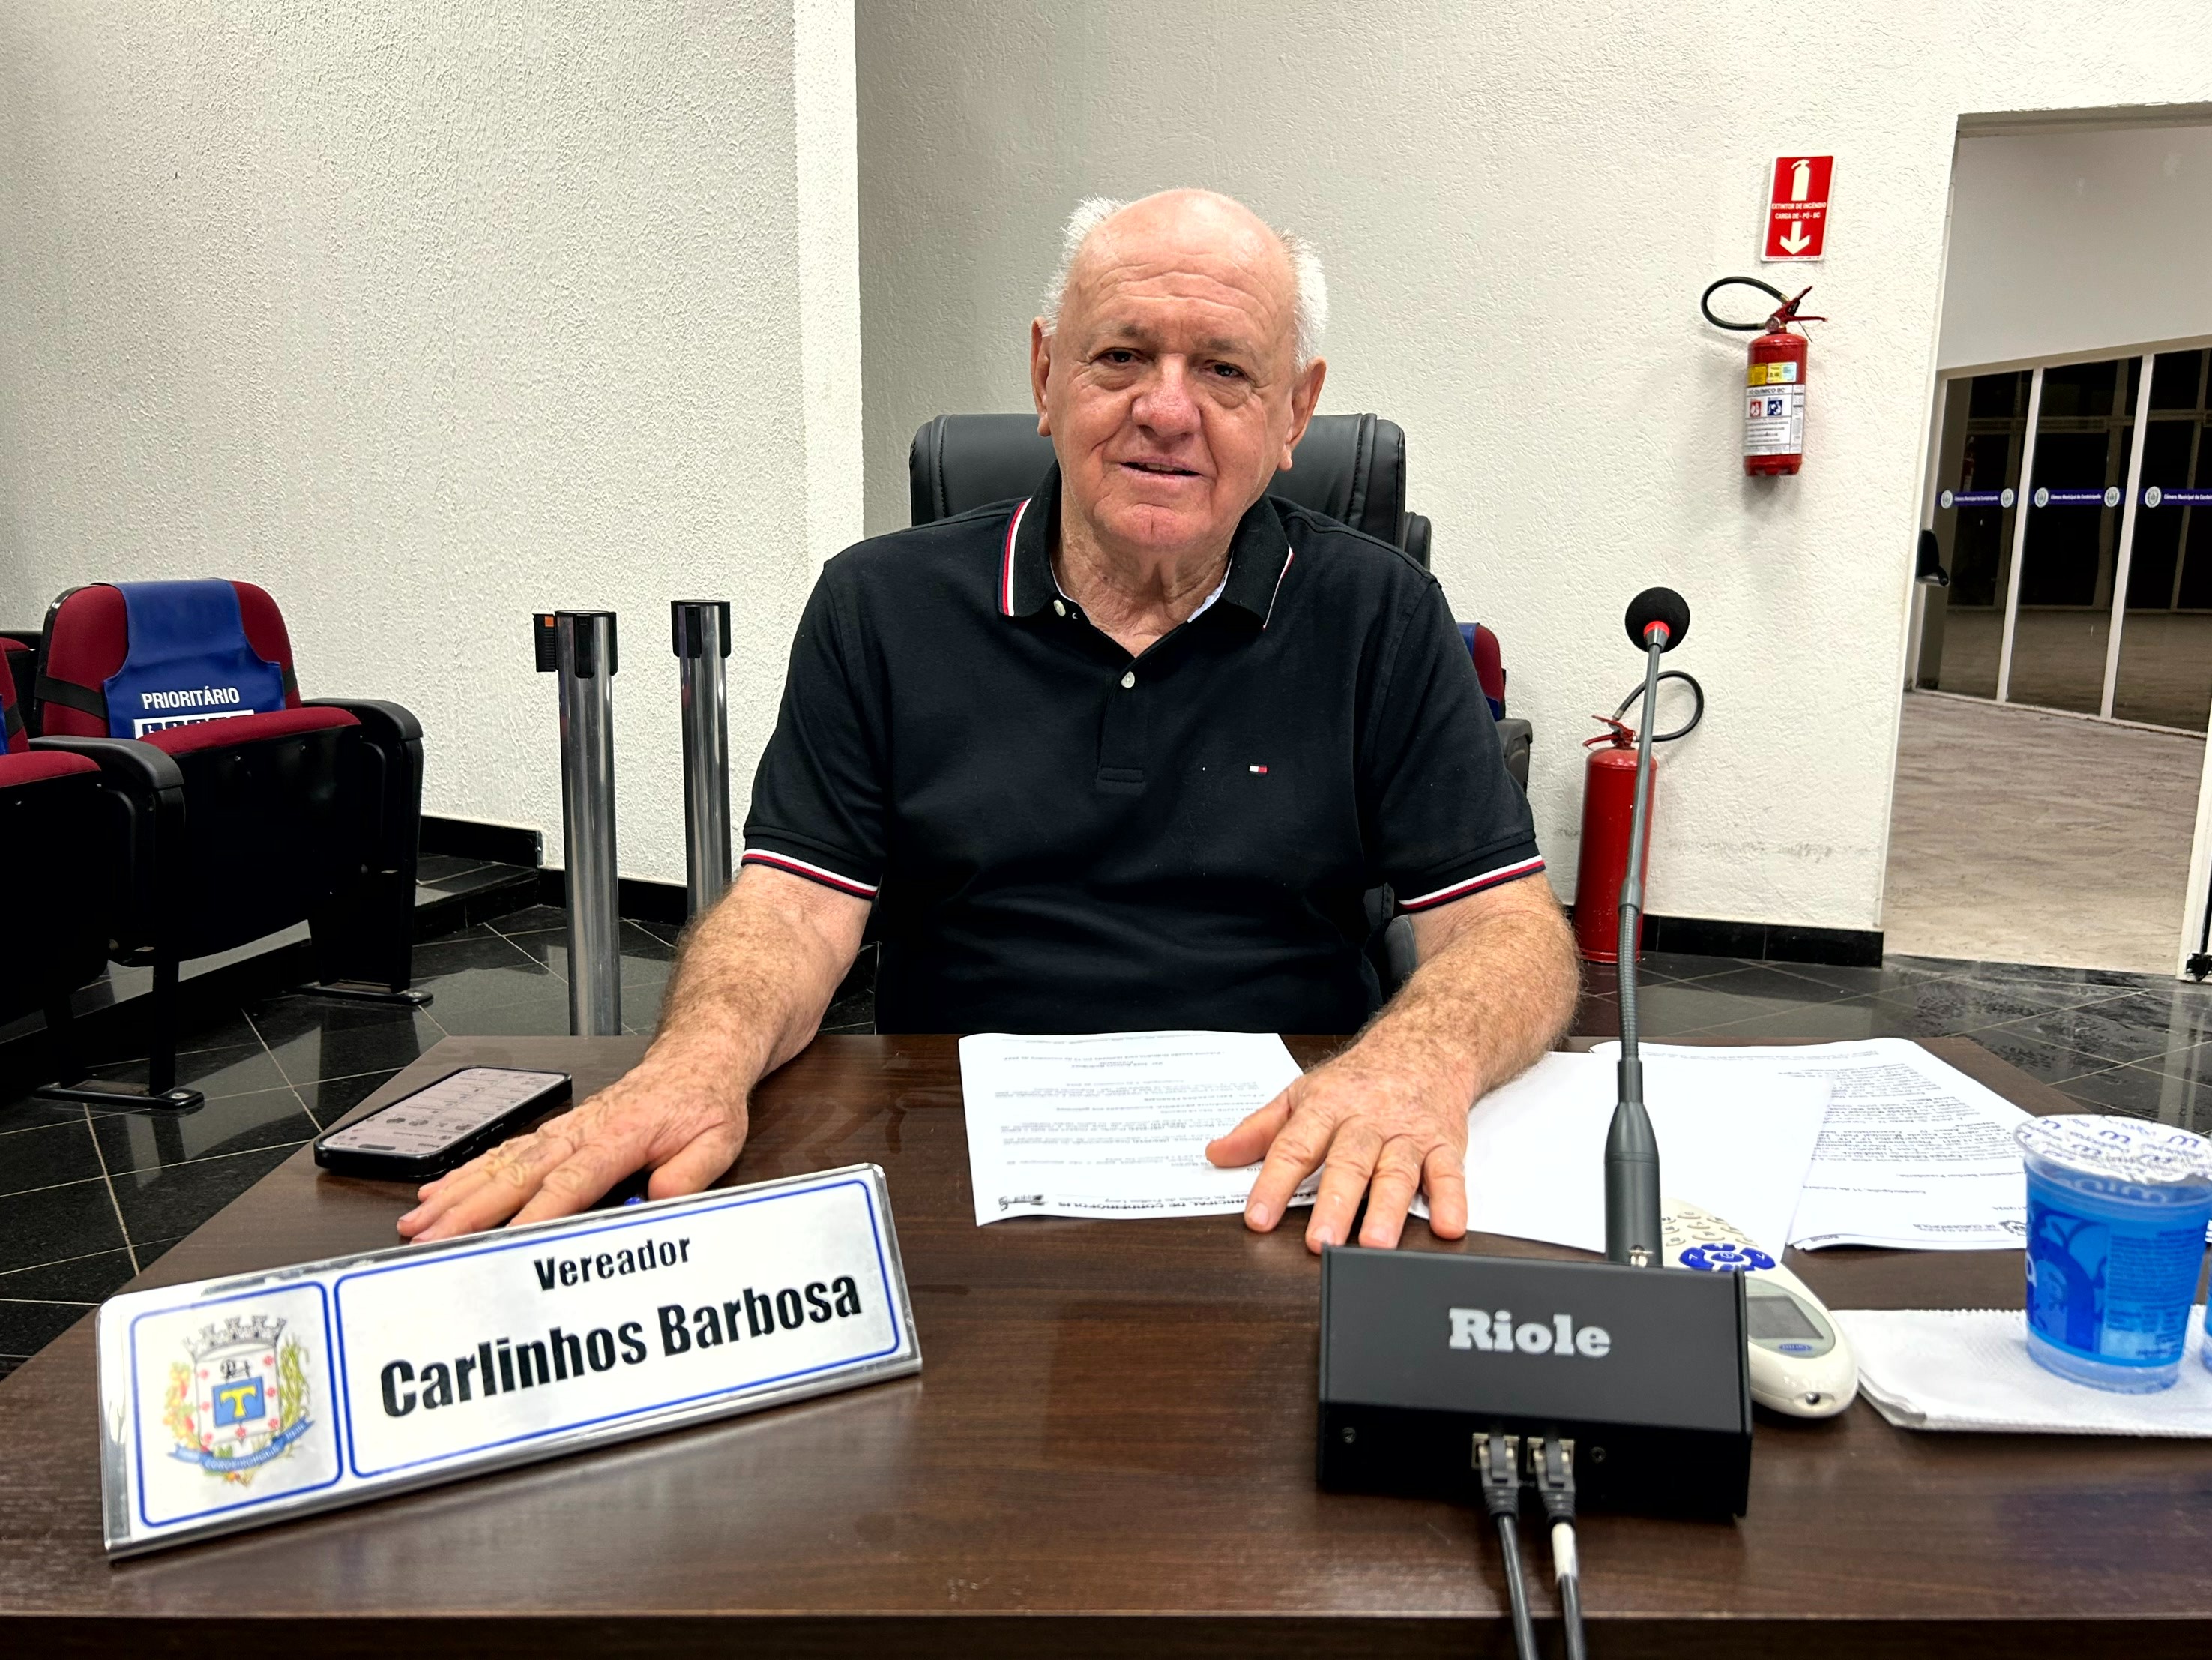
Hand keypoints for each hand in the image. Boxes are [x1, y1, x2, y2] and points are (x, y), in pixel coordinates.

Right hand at [395, 1060, 746, 1242]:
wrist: (695, 1057)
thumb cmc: (704, 1102)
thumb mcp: (719, 1139)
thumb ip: (690, 1172)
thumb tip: (659, 1198)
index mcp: (620, 1137)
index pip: (572, 1182)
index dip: (538, 1214)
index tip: (506, 1242)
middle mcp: (581, 1132)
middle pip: (518, 1174)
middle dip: (471, 1209)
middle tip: (432, 1239)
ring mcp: (564, 1131)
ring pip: (501, 1163)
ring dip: (457, 1193)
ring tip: (418, 1221)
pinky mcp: (556, 1133)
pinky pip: (504, 1152)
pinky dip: (468, 1172)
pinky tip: (438, 1192)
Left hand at [1204, 1041, 1472, 1252]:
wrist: (1425, 1046)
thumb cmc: (1359, 1080)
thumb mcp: (1302, 1094)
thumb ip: (1260, 1129)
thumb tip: (1217, 1154)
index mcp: (1326, 1108)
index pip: (1294, 1147)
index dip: (1273, 1183)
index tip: (1258, 1218)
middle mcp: (1366, 1122)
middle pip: (1349, 1164)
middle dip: (1335, 1204)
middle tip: (1321, 1242)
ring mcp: (1407, 1135)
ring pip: (1396, 1173)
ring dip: (1388, 1210)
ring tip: (1375, 1243)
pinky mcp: (1444, 1145)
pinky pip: (1449, 1174)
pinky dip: (1452, 1200)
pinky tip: (1448, 1226)